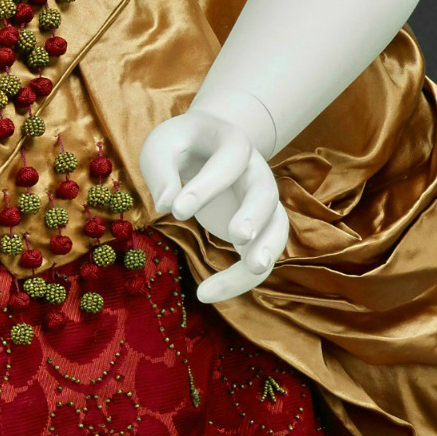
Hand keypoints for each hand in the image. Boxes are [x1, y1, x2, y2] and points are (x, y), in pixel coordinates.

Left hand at [139, 99, 290, 303]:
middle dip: (255, 214)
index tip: (177, 211)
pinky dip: (240, 277)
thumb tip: (165, 205)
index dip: (208, 185)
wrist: (203, 146)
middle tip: (238, 236)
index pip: (230, 159)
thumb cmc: (179, 146)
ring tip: (253, 269)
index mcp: (232, 142)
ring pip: (275, 228)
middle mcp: (255, 171)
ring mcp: (260, 201)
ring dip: (266, 249)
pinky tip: (207, 293)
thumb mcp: (161, 146)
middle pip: (266, 192)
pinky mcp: (256, 228)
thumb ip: (161, 170)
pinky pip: (258, 255)